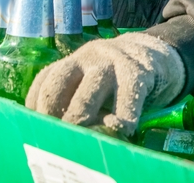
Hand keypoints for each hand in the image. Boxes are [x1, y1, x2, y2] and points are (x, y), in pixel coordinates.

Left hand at [25, 33, 184, 135]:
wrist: (158, 54)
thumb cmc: (117, 80)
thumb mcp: (92, 83)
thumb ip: (76, 101)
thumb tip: (56, 137)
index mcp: (73, 62)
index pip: (45, 80)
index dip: (36, 106)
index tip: (35, 129)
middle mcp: (88, 58)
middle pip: (60, 82)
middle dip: (52, 113)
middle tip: (52, 138)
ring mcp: (113, 62)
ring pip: (91, 86)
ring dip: (82, 114)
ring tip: (81, 139)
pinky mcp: (138, 71)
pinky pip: (128, 94)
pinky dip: (123, 115)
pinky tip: (122, 131)